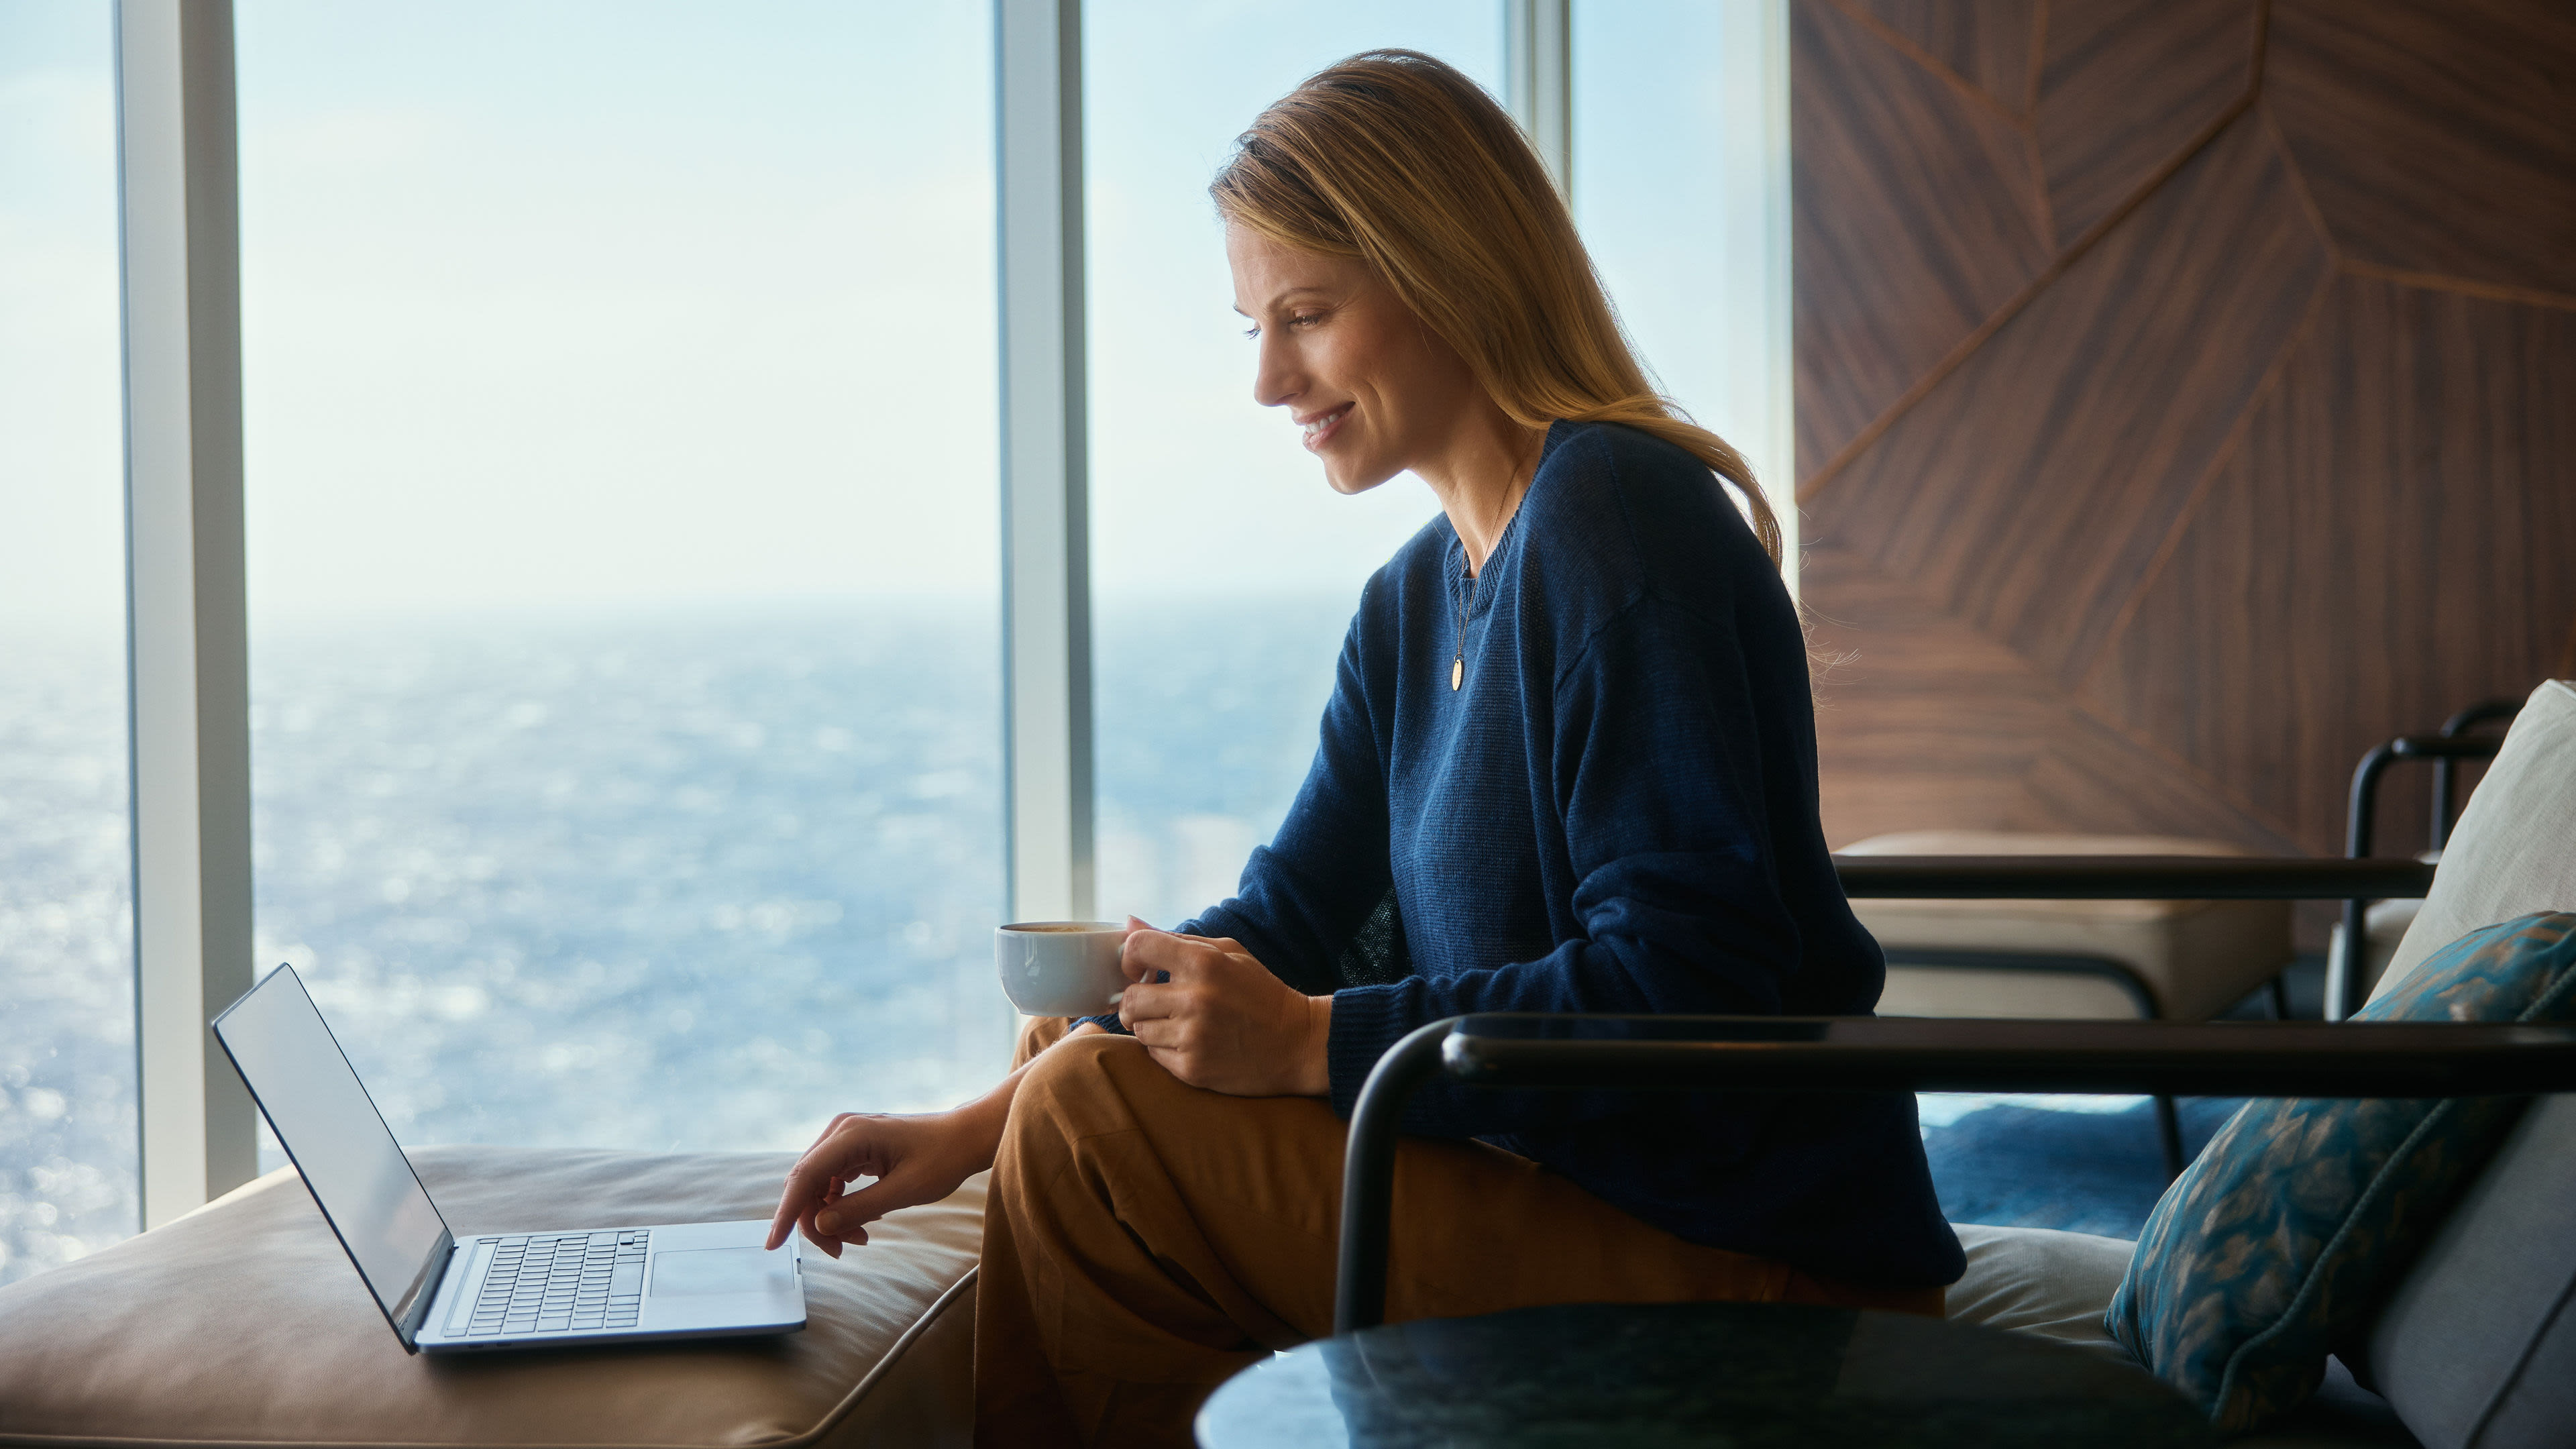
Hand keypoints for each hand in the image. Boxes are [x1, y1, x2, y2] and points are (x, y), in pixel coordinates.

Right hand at [764, 1098, 1002, 1257]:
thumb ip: (860, 1208)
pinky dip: (841, 1206)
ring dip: (830, 1217)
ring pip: (818, 1186)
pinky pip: (833, 1182)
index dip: (787, 1213)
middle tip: (840, 1250)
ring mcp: (845, 1138)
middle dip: (816, 1222)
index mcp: (851, 1134)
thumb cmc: (943, 1158)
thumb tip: (820, 1225)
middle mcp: (841, 1131)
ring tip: (859, 1238)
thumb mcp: (904, 1190)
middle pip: (807, 1184)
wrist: (965, 1137)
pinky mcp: (853, 1148)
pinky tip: (865, 1220)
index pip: (804, 1177)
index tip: (774, 1244)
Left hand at [1117, 917, 1330, 1095]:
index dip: (1131, 957)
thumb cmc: (1261, 994)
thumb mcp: (1230, 953)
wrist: (1298, 1045)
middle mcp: (1195, 999)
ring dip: (1152, 1026)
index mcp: (1204, 963)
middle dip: (1136, 1000)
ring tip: (1179, 1023)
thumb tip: (1129, 924)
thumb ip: (1178, 938)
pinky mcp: (1192, 1069)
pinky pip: (1153, 1055)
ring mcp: (1192, 1037)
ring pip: (1138, 1030)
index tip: (1141, 969)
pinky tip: (1191, 1042)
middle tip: (1156, 1002)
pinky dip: (1165, 1049)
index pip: (1139, 947)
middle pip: (1129, 998)